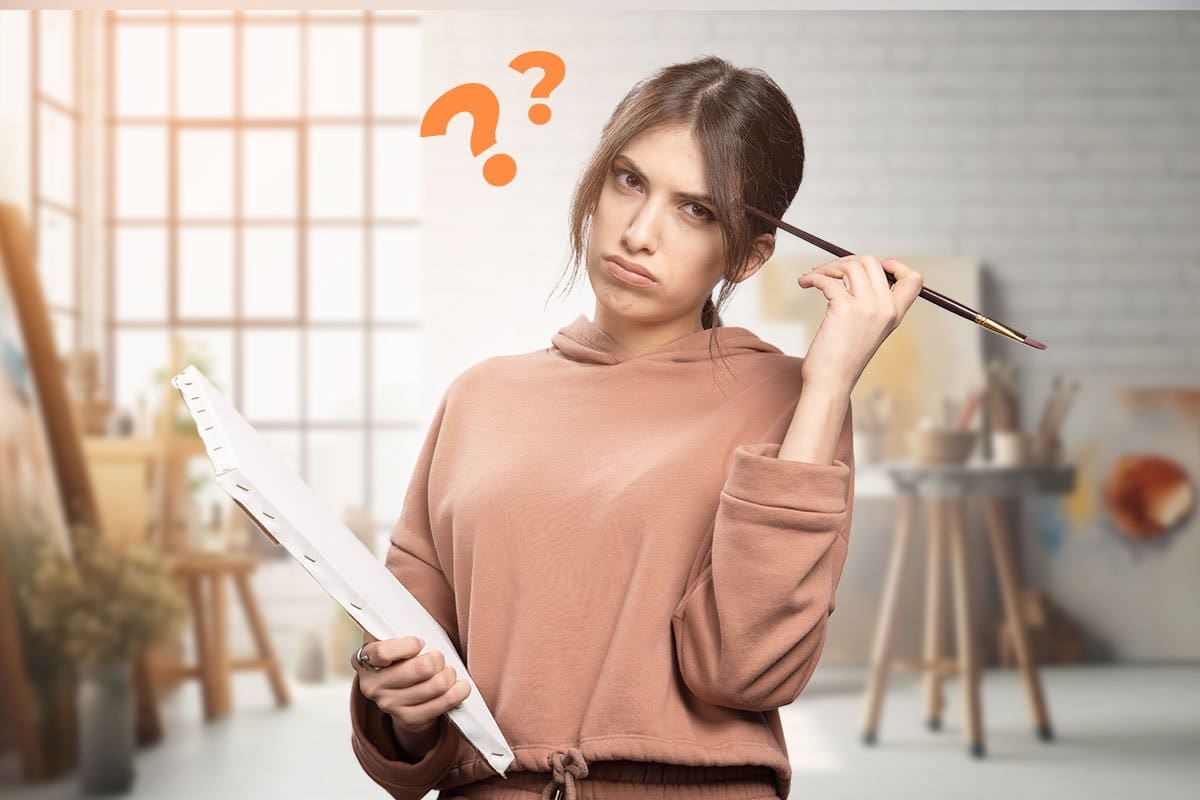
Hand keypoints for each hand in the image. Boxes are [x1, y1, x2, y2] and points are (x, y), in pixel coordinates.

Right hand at [353, 632, 471, 734]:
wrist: (402, 693)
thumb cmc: (402, 656)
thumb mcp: (394, 639)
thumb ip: (399, 629)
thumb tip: (413, 618)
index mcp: (363, 659)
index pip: (382, 652)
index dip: (407, 645)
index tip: (420, 643)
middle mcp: (371, 685)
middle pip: (419, 669)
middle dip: (437, 659)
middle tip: (438, 657)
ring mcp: (388, 705)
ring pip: (435, 685)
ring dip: (449, 674)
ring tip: (448, 671)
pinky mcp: (407, 719)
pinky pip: (442, 704)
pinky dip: (457, 693)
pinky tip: (460, 687)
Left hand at [796, 255, 923, 392]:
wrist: (831, 382)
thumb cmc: (843, 358)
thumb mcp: (868, 329)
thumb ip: (871, 305)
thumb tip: (854, 270)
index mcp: (895, 314)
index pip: (914, 279)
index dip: (895, 265)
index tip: (870, 267)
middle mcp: (886, 308)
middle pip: (873, 262)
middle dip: (847, 261)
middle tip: (829, 272)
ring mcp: (867, 307)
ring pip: (851, 265)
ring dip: (828, 267)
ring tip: (813, 276)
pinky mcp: (844, 309)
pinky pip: (828, 279)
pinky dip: (813, 277)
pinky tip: (805, 283)